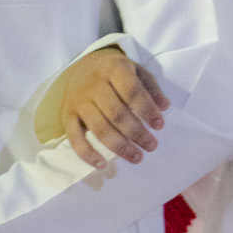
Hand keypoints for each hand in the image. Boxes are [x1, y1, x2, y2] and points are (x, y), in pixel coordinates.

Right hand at [37, 48, 169, 168]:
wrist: (80, 67)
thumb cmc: (114, 72)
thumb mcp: (135, 70)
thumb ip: (151, 88)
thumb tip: (165, 106)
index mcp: (113, 69)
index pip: (132, 91)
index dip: (147, 110)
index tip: (160, 125)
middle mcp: (93, 85)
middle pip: (116, 113)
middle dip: (136, 133)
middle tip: (152, 146)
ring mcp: (78, 101)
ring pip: (98, 128)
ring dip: (119, 147)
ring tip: (137, 158)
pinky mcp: (67, 116)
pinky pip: (74, 138)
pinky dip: (87, 154)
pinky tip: (103, 165)